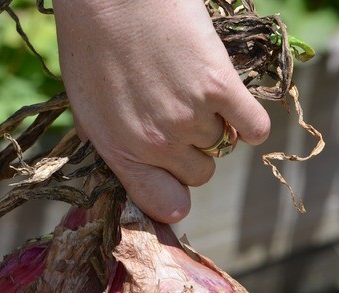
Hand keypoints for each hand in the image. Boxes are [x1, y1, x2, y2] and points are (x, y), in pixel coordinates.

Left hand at [53, 0, 270, 222]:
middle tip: (181, 119)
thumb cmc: (90, 42)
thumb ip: (106, 144)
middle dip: (194, 153)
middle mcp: (156, 144)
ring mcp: (189, 117)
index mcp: (119, 151)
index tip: (177, 182)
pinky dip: (250, 120)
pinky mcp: (219, 87)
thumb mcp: (83, 105)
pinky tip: (233, 102)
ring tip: (191, 88)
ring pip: (223, 144)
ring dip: (214, 122)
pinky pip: (254, 127)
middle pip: (200, 175)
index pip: (163, 204)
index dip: (174, 196)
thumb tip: (121, 172)